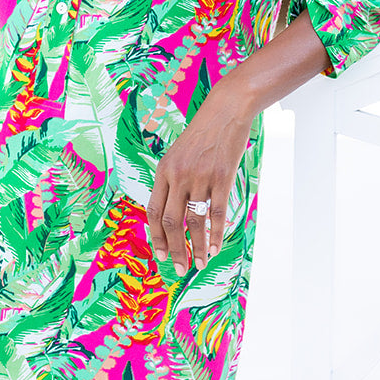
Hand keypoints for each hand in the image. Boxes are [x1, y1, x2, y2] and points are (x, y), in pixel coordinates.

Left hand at [146, 77, 254, 276]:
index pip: (153, 210)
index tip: (161, 255)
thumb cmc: (203, 133)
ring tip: (200, 263)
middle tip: (180, 269)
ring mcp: (199, 177)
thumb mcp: (179, 153)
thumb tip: (174, 210)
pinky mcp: (221, 178)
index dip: (156, 236)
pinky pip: (216, 213)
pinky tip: (215, 247)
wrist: (225, 110)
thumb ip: (174, 178)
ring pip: (194, 222)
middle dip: (175, 249)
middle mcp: (178, 175)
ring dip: (196, 247)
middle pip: (171, 221)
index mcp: (164, 170)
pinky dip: (215, 234)